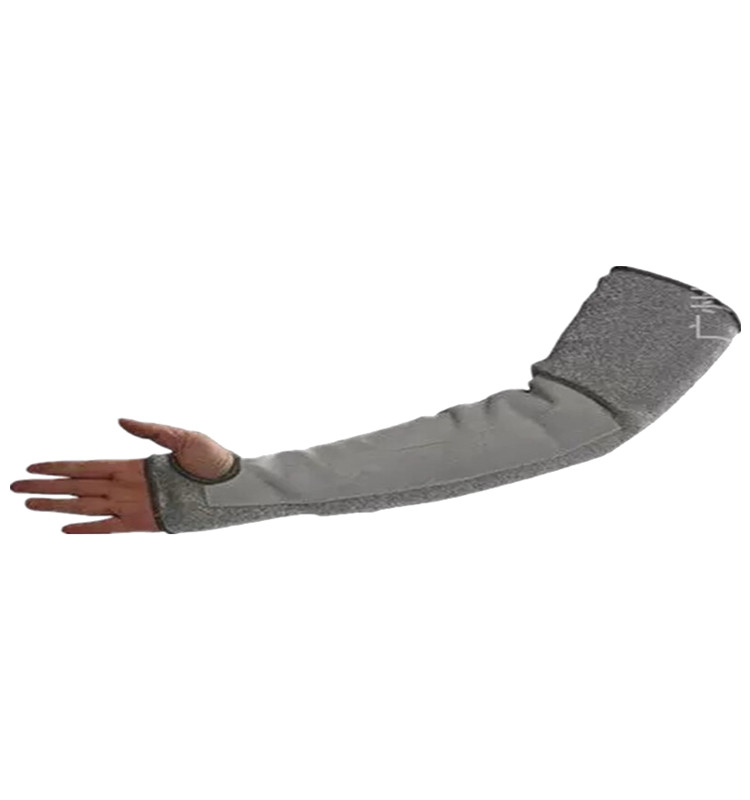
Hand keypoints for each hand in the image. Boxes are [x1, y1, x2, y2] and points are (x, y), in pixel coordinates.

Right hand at [9, 419, 235, 533]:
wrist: (236, 486)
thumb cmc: (214, 461)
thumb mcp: (183, 437)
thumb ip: (150, 430)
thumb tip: (119, 421)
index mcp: (134, 466)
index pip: (87, 467)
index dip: (60, 467)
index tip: (34, 466)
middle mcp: (129, 487)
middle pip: (78, 487)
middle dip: (46, 487)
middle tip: (15, 486)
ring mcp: (135, 506)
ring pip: (86, 506)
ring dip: (57, 505)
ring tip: (28, 504)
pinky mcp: (146, 523)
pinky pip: (110, 527)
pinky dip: (88, 528)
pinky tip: (64, 527)